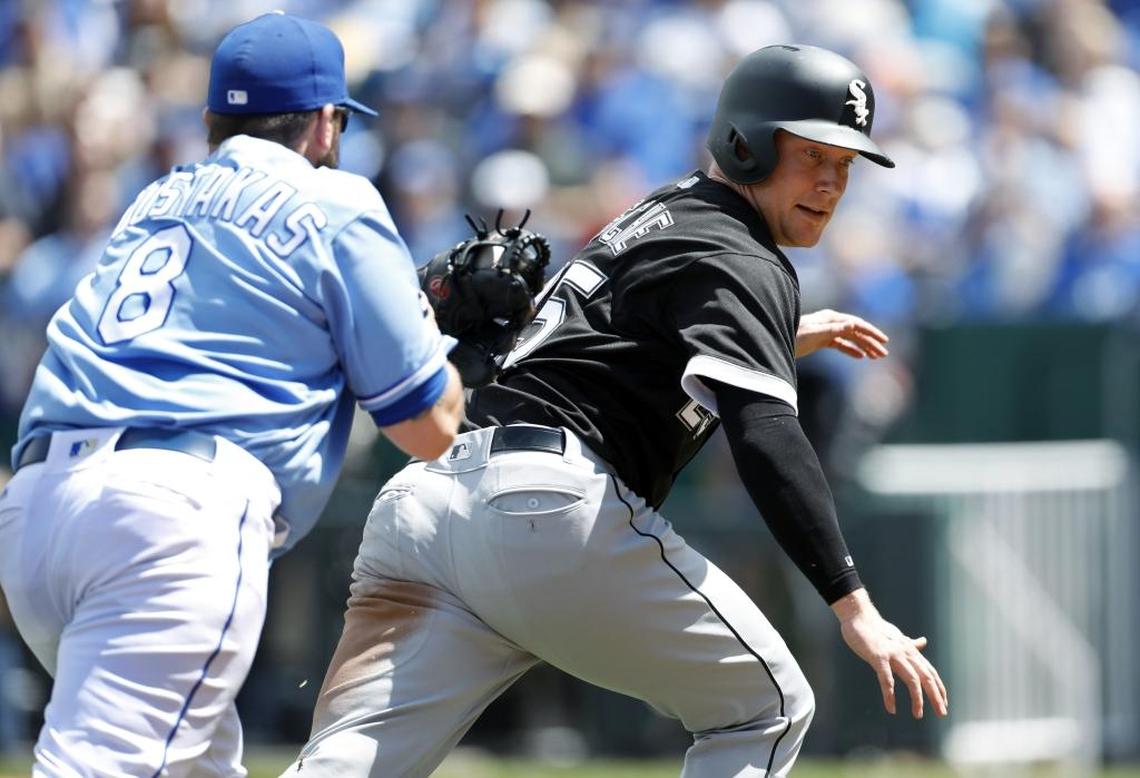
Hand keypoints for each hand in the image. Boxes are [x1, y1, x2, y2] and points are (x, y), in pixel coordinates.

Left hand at [796, 309, 887, 358]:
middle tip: (883, 354)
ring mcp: (827, 331)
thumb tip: (852, 324)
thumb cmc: (793, 336)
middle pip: (856, 331)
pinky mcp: (822, 340)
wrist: (777, 341)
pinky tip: (861, 356)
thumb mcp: (813, 333)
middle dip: (871, 342)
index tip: (883, 341)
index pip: (856, 323)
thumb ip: (832, 329)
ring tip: (876, 357)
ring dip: (864, 347)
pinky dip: (851, 349)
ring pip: (850, 338)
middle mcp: (831, 322)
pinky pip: (841, 344)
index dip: (871, 332)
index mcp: (830, 318)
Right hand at [831, 589, 947, 718]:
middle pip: (927, 677)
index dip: (939, 688)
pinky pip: (886, 679)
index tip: (944, 703)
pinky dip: (890, 695)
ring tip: (918, 715)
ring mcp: (893, 654)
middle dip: (936, 697)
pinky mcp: (878, 657)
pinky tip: (891, 708)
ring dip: (918, 699)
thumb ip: (911, 644)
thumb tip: (923, 642)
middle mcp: (906, 653)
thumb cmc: (876, 628)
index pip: (930, 672)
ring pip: (912, 679)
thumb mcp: (897, 637)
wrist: (858, 616)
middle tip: (942, 713)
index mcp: (910, 651)